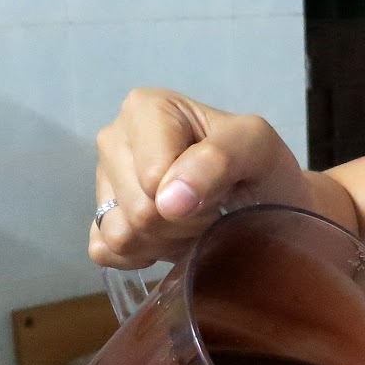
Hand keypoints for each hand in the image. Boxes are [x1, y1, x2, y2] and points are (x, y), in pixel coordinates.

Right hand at [90, 88, 309, 268]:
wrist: (266, 204)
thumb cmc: (261, 170)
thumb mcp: (258, 148)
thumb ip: (219, 159)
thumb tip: (166, 200)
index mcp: (145, 109)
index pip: (152, 177)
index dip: (194, 198)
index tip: (222, 191)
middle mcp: (115, 140)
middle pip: (138, 209)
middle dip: (183, 223)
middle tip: (211, 211)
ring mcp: (103, 182)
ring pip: (121, 235)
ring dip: (167, 242)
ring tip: (194, 224)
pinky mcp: (98, 221)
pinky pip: (106, 252)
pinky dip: (144, 256)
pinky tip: (169, 240)